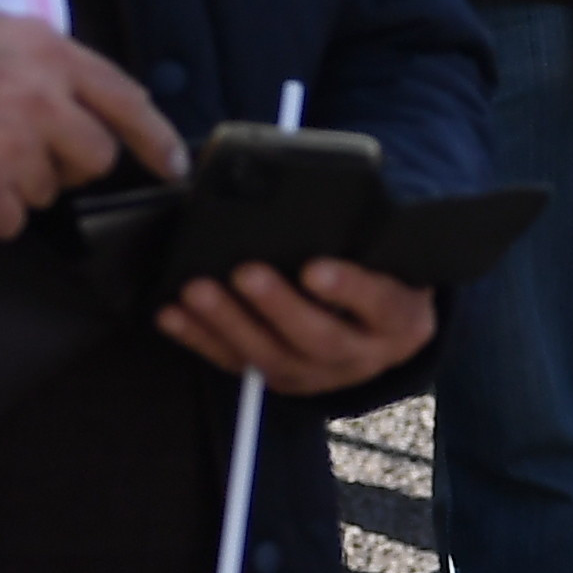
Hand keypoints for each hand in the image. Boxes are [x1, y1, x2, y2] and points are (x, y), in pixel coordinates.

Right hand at [0, 0, 184, 235]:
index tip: (174, 165)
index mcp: (51, 53)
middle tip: (24, 150)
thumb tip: (87, 99)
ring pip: (45, 192)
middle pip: (94, 159)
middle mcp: (43, 100)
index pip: (124, 98)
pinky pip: (7, 222)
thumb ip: (46, 61)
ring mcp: (15, 146)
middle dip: (67, 164)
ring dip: (15, 184)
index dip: (156, 137)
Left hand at [158, 254, 441, 390]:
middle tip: (244, 271)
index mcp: (400, 318)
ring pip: (272, 357)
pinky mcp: (281, 379)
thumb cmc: (380, 270)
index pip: (380, 303)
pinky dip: (200, 339)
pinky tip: (173, 314)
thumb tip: (307, 193)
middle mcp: (363, 354)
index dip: (348, 287)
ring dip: (228, 323)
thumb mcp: (388, 252)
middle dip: (277, 306)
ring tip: (196, 290)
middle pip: (319, 337)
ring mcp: (319, 374)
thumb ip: (363, 232)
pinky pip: (236, 363)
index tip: (314, 268)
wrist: (380, 324)